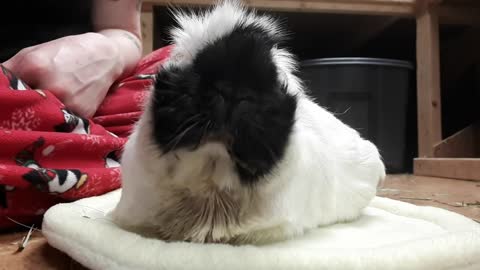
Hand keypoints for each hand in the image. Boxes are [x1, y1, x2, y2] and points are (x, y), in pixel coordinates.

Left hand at [3, 33, 123, 117]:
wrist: (106, 56)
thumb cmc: (68, 52)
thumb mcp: (33, 53)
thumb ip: (9, 69)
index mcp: (36, 67)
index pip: (8, 93)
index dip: (6, 100)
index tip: (6, 105)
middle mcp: (53, 87)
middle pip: (24, 110)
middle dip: (21, 111)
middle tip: (24, 110)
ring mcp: (70, 103)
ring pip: (42, 121)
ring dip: (39, 120)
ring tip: (41, 112)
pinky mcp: (83, 114)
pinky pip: (62, 125)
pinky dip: (57, 123)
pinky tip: (58, 114)